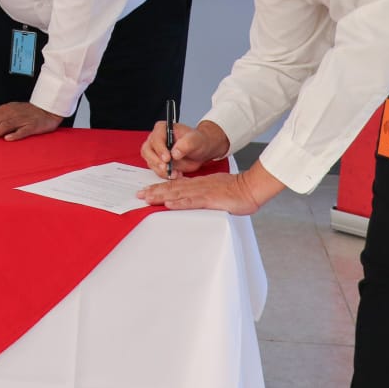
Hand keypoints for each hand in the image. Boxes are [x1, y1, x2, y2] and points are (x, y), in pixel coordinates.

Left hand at [0, 101, 62, 141]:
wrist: (48, 109)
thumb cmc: (28, 113)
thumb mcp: (11, 112)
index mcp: (5, 110)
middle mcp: (12, 113)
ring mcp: (22, 119)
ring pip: (6, 125)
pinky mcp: (32, 125)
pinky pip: (23, 130)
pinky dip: (15, 134)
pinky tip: (8, 139)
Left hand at [138, 160, 285, 214]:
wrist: (250, 188)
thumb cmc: (235, 190)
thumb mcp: (215, 189)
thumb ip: (203, 193)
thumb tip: (192, 197)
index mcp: (198, 184)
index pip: (175, 185)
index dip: (159, 187)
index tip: (146, 190)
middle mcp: (197, 186)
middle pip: (172, 188)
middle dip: (154, 191)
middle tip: (139, 195)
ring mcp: (202, 191)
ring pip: (177, 193)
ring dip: (161, 195)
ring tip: (147, 198)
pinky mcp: (209, 199)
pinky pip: (191, 200)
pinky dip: (179, 202)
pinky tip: (168, 203)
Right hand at [140, 119, 228, 179]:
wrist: (200, 151)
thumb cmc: (197, 141)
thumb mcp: (195, 140)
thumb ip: (186, 144)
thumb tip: (175, 152)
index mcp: (162, 129)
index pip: (155, 139)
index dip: (160, 149)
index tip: (168, 158)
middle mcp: (156, 139)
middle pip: (147, 151)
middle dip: (156, 161)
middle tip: (167, 168)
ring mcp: (155, 152)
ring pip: (151, 162)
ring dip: (162, 171)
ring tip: (176, 173)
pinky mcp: (158, 162)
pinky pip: (157, 170)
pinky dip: (165, 175)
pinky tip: (176, 174)